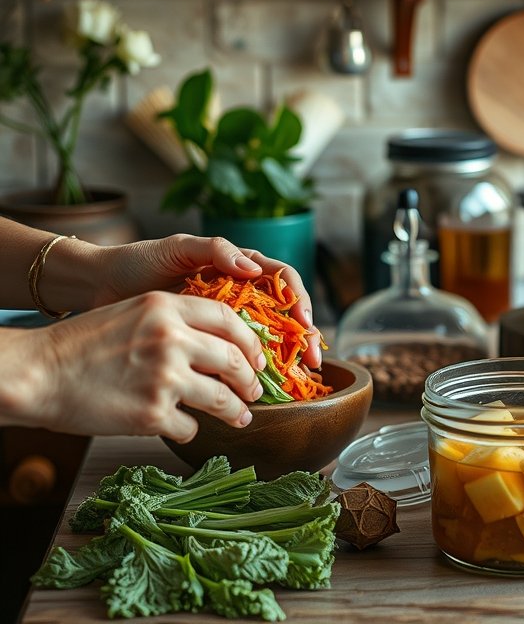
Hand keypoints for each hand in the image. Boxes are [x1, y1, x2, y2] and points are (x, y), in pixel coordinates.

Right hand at [11, 291, 266, 441]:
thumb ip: (176, 322)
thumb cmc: (80, 344)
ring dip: (234, 411)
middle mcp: (172, 338)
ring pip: (221, 399)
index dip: (251, 342)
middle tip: (255, 391)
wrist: (36, 373)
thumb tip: (221, 344)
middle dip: (251, 380)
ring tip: (239, 416)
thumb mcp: (133, 313)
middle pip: (235, 360)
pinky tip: (179, 426)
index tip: (258, 358)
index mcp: (167, 306)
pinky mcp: (152, 414)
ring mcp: (164, 377)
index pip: (230, 320)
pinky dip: (188, 429)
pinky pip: (189, 426)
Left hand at [91, 234, 320, 366]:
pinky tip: (262, 385)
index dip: (298, 299)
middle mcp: (238, 294)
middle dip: (304, 336)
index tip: (303, 321)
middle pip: (284, 313)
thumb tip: (254, 269)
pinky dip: (253, 370)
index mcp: (238, 267)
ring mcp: (223, 320)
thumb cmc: (139, 261)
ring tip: (298, 379)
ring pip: (267, 337)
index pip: (283, 279)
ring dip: (286, 357)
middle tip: (312, 361)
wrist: (101, 286)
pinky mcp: (206, 342)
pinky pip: (237, 356)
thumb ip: (216, 250)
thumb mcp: (178, 247)